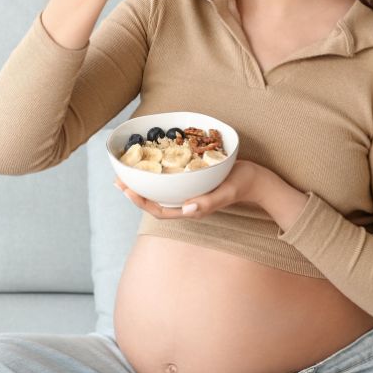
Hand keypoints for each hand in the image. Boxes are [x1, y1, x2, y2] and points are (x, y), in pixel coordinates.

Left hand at [114, 159, 270, 219]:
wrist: (255, 179)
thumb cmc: (242, 184)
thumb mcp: (227, 192)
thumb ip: (209, 202)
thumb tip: (187, 207)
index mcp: (191, 209)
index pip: (160, 210)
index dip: (141, 202)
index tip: (127, 190)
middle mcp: (186, 203)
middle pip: (154, 202)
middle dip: (134, 192)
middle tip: (117, 179)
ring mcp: (189, 193)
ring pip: (160, 192)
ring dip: (142, 183)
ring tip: (125, 172)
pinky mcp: (192, 182)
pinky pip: (170, 181)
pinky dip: (156, 173)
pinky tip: (149, 163)